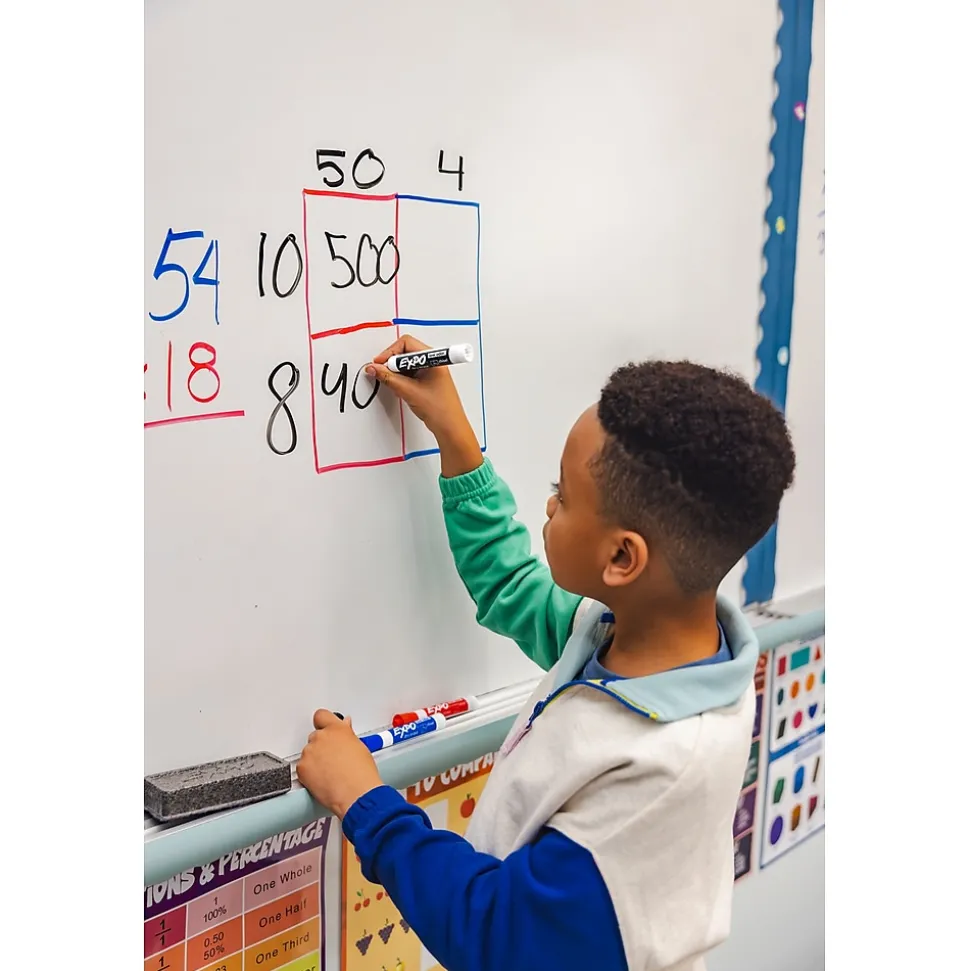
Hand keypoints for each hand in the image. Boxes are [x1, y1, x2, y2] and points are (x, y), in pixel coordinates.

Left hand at [296, 710, 382, 818]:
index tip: (325, 728)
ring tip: (329, 772)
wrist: (356, 794)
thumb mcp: (360, 747)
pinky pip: (302, 767)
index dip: (323, 723)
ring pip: (308, 753)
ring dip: (315, 760)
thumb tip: (344, 728)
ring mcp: (310, 752)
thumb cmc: (362, 774)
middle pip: (315, 736)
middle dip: (322, 746)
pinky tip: (322, 779)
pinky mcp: (302, 768)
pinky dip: (309, 773)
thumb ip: (347, 734)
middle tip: (332, 758)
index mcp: (337, 729)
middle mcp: (321, 737)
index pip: (321, 715)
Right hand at [366, 335, 483, 476]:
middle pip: (405, 352)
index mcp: (433, 358)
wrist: (450, 427)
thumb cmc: (440, 410)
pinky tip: (401, 390)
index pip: (406, 343)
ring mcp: (430, 371)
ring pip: (406, 364)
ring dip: (396, 372)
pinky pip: (409, 373)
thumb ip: (389, 378)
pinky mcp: (426, 380)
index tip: (380, 363)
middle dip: (392, 362)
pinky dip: (401, 379)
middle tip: (384, 373)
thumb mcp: (409, 391)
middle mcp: (432, 362)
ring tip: (395, 385)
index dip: (390, 352)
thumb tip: (374, 369)